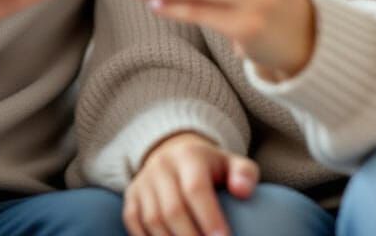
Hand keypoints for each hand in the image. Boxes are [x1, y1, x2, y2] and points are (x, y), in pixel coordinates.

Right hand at [124, 131, 257, 235]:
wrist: (174, 153)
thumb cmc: (210, 167)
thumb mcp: (231, 163)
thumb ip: (244, 174)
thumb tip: (243, 192)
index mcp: (189, 156)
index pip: (196, 188)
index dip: (209, 218)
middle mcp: (162, 166)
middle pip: (173, 210)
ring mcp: (143, 182)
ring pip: (153, 221)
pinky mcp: (131, 198)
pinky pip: (134, 223)